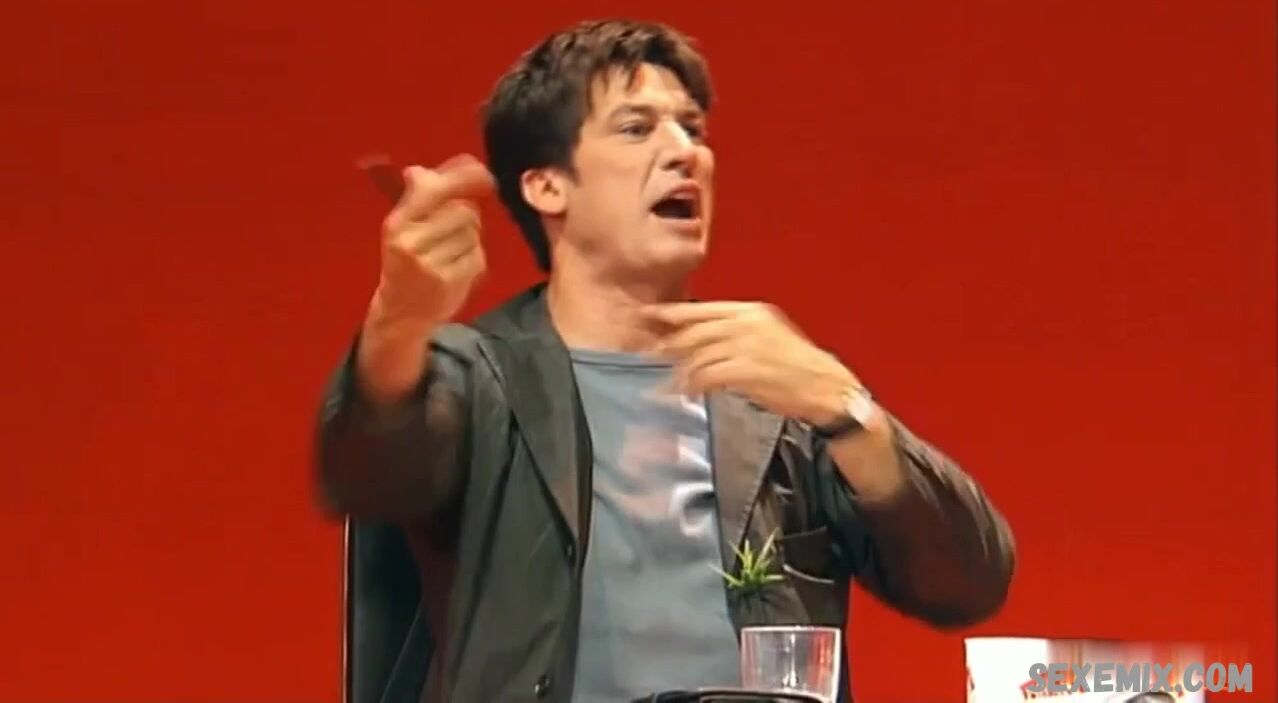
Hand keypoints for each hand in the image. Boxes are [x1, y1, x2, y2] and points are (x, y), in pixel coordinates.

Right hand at [372, 154, 494, 325]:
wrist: (400, 313)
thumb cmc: (404, 263)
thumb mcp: (401, 229)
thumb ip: (416, 198)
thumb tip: (420, 170)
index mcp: (397, 224)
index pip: (432, 189)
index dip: (461, 176)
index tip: (481, 171)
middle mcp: (411, 242)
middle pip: (462, 210)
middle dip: (466, 214)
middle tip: (456, 227)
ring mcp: (431, 265)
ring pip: (473, 233)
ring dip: (470, 237)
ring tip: (452, 249)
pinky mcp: (451, 283)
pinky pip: (478, 255)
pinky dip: (474, 257)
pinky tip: (457, 266)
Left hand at [645, 301, 857, 425]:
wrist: (826, 387)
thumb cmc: (799, 367)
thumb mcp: (770, 336)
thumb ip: (738, 333)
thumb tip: (704, 341)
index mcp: (753, 311)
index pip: (704, 308)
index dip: (674, 312)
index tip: (651, 315)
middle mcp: (748, 323)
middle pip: (696, 331)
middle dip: (670, 344)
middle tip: (651, 354)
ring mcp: (747, 346)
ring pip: (699, 355)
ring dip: (679, 372)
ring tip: (666, 383)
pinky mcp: (747, 370)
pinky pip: (707, 376)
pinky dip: (692, 385)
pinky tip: (685, 393)